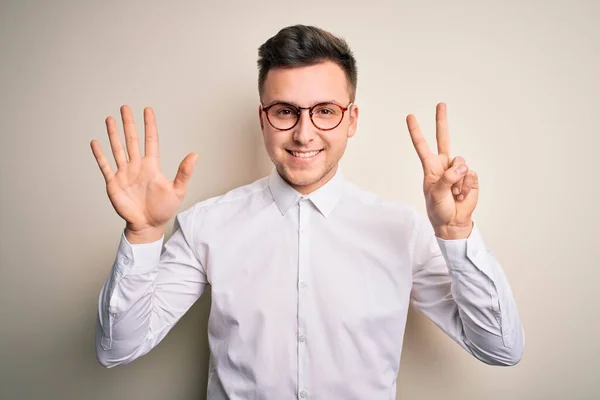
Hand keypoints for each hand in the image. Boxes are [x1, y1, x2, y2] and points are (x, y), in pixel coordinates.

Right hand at [90, 105, 197, 232]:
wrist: (148, 226)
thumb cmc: (163, 209)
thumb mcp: (178, 190)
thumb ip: (184, 172)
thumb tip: (195, 154)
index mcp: (151, 166)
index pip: (150, 140)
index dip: (149, 125)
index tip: (147, 110)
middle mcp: (137, 166)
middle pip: (131, 140)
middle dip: (128, 124)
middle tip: (125, 107)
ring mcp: (124, 173)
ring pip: (117, 149)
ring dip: (113, 134)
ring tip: (110, 119)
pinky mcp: (114, 183)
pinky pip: (105, 166)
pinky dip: (100, 155)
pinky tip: (96, 143)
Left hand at [406, 103, 478, 238]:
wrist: (453, 222)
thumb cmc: (439, 209)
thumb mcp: (436, 194)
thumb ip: (447, 178)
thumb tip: (462, 166)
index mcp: (431, 167)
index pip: (422, 146)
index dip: (416, 132)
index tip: (410, 116)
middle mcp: (444, 165)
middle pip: (444, 139)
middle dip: (442, 121)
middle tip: (441, 104)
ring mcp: (458, 170)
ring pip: (460, 163)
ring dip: (457, 180)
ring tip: (453, 193)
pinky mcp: (470, 177)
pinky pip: (470, 175)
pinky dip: (466, 186)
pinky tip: (462, 195)